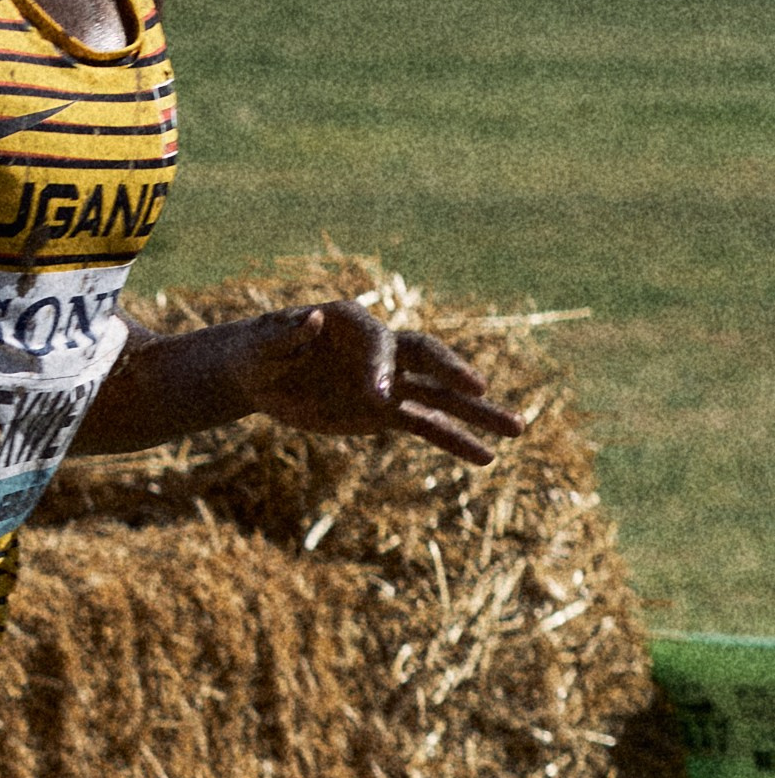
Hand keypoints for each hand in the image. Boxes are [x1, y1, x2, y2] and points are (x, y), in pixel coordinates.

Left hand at [240, 302, 525, 465]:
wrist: (260, 372)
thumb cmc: (258, 349)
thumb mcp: (262, 342)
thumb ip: (286, 333)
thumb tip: (314, 318)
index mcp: (354, 322)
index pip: (381, 343)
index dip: (381, 367)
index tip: (377, 396)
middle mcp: (382, 349)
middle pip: (428, 358)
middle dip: (453, 372)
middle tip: (480, 388)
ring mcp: (389, 382)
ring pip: (440, 397)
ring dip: (477, 413)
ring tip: (518, 428)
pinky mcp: (384, 411)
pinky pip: (426, 426)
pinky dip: (455, 441)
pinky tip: (486, 459)